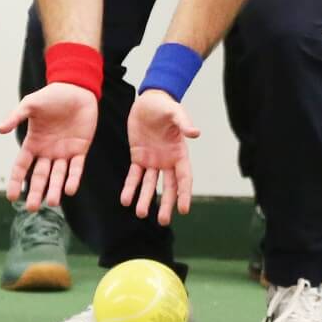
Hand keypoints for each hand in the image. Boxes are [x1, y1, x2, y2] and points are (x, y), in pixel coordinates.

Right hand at [0, 81, 96, 211]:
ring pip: (58, 176)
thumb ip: (15, 117)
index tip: (11, 197)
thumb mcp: (30, 105)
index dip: (15, 181)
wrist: (76, 89)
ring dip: (55, 190)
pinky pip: (76, 168)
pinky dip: (73, 179)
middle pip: (39, 177)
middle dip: (35, 192)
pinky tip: (69, 190)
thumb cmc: (51, 96)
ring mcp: (64, 152)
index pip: (21, 167)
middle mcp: (47, 152)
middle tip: (31, 208)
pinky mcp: (80, 150)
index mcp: (33, 143)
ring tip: (52, 202)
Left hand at [120, 89, 201, 225]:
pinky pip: (134, 176)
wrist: (147, 100)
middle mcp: (167, 161)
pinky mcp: (138, 157)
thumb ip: (183, 123)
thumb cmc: (165, 106)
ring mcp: (153, 161)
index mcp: (179, 153)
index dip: (184, 194)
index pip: (184, 178)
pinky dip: (130, 188)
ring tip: (141, 213)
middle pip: (168, 187)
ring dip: (146, 199)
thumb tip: (196, 133)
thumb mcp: (175, 112)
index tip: (184, 209)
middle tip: (163, 221)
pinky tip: (125, 200)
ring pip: (150, 185)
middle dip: (166, 204)